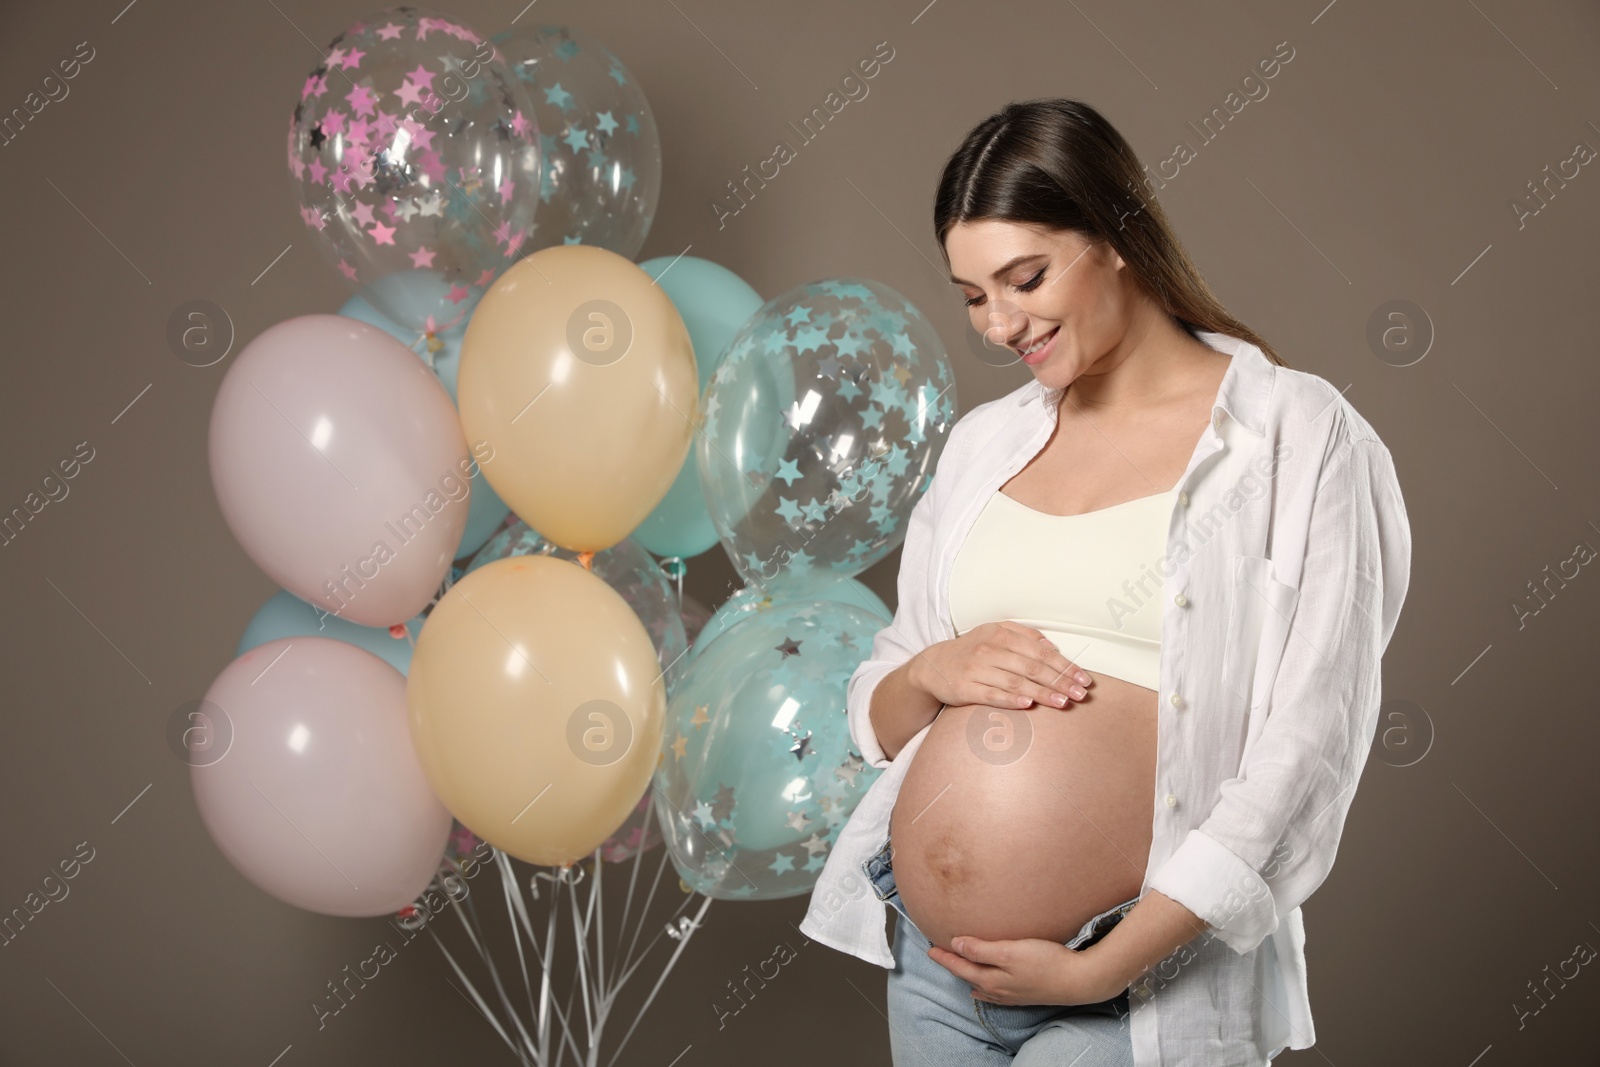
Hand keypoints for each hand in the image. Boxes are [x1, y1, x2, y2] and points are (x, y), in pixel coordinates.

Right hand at [909, 621, 1091, 710]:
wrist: (933, 666)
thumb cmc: (972, 650)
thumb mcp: (995, 633)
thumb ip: (1024, 635)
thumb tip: (1052, 647)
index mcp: (1001, 634)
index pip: (1040, 651)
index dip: (1064, 665)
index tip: (1083, 678)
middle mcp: (989, 650)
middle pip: (1031, 667)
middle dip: (1059, 681)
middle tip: (1081, 694)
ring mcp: (976, 670)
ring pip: (1015, 682)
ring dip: (1041, 693)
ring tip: (1063, 702)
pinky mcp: (965, 689)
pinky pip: (991, 695)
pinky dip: (1010, 700)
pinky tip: (1027, 706)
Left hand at [927, 934, 1125, 1006]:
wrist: (1078, 980)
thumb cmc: (1046, 962)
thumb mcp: (1010, 951)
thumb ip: (982, 950)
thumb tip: (956, 945)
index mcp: (992, 979)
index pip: (961, 967)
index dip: (945, 957)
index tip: (931, 948)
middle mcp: (999, 990)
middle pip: (969, 976)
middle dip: (953, 965)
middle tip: (938, 954)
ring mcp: (1012, 994)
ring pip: (981, 986)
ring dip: (968, 976)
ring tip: (958, 970)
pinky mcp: (1025, 994)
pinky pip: (996, 993)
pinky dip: (984, 988)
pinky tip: (984, 988)